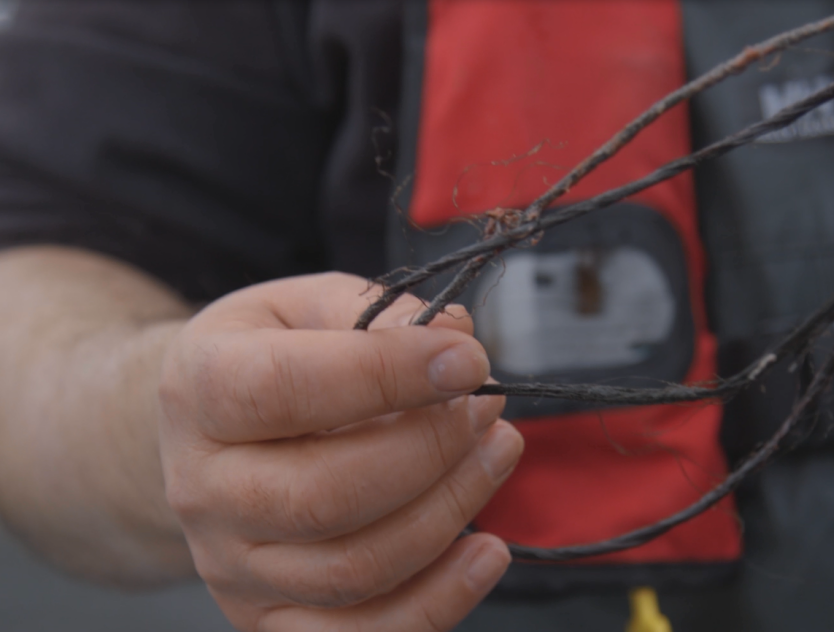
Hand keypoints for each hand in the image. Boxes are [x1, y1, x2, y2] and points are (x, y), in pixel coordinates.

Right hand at [157, 273, 520, 630]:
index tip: (468, 360)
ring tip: (498, 453)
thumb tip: (456, 336)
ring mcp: (235, 566)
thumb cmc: (269, 360)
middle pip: (325, 495)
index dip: (387, 374)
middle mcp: (205, 490)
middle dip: (431, 452)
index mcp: (202, 393)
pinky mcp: (271, 618)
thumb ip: (377, 312)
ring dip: (450, 511)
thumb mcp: (307, 307)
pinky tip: (487, 552)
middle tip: (486, 410)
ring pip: (354, 569)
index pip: (284, 389)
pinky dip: (438, 602)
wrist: (210, 434)